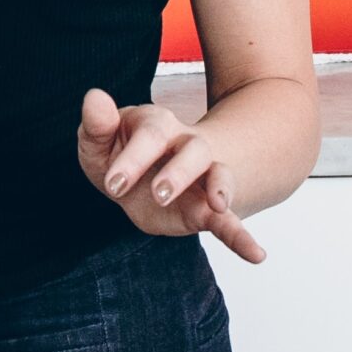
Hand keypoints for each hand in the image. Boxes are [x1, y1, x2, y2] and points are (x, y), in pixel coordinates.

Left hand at [77, 89, 265, 261]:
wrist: (144, 175)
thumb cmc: (119, 153)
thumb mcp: (99, 141)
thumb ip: (97, 124)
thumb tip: (94, 96)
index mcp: (156, 126)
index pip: (150, 136)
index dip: (133, 159)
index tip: (112, 185)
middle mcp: (185, 146)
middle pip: (193, 151)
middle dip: (178, 172)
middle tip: (158, 194)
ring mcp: (202, 177)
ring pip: (218, 175)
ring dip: (220, 188)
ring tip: (220, 205)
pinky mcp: (206, 209)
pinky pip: (229, 222)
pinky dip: (243, 238)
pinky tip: (257, 255)